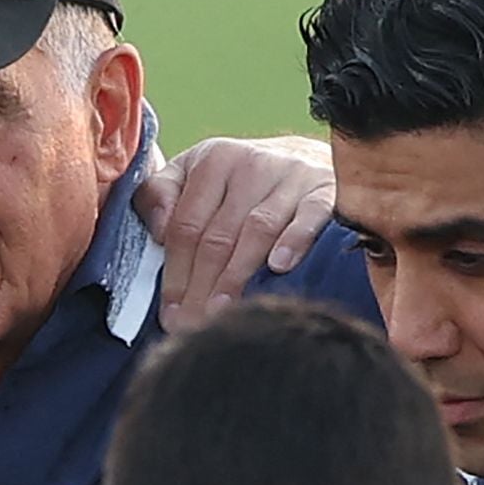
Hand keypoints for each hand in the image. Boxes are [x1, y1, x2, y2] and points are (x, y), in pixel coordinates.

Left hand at [133, 136, 336, 332]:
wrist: (306, 158)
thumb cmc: (237, 182)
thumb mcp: (191, 174)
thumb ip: (159, 196)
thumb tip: (158, 232)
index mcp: (213, 161)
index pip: (186, 226)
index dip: (175, 274)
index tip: (170, 314)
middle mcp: (251, 163)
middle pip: (218, 235)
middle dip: (202, 286)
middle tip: (193, 326)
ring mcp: (290, 175)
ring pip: (257, 230)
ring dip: (237, 275)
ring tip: (223, 312)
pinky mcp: (325, 189)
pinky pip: (309, 216)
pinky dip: (295, 240)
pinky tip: (280, 267)